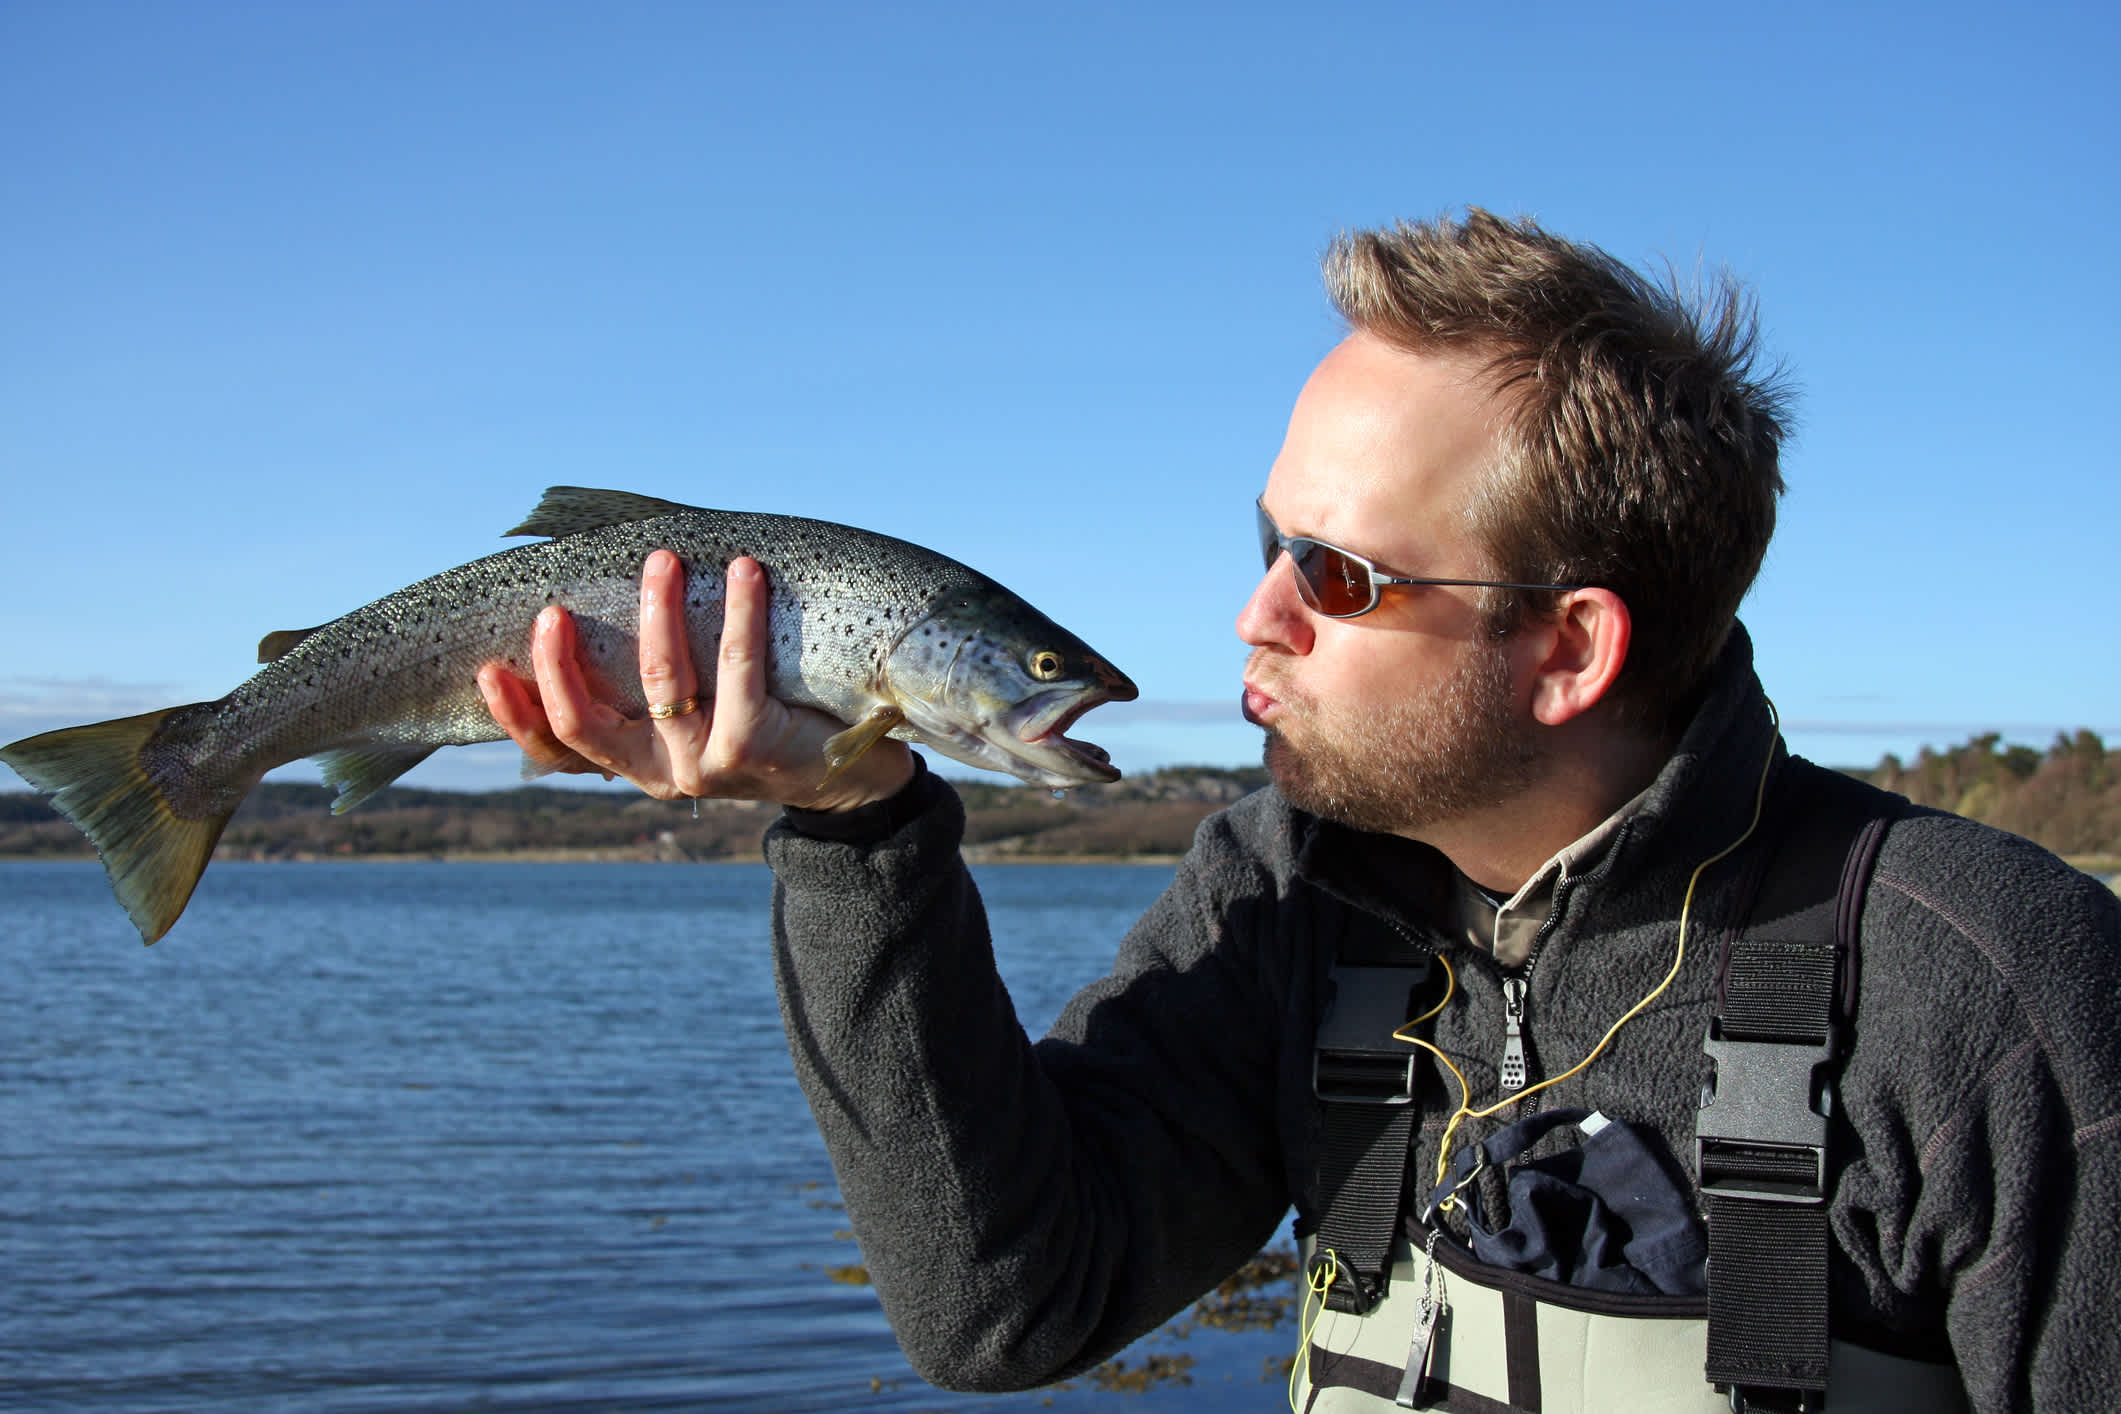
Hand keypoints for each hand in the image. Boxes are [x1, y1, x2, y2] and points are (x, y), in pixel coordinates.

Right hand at [478, 550, 915, 811]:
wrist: (850, 777)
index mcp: (637, 764)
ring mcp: (704, 766)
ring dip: (657, 614)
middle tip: (554, 609)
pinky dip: (739, 613)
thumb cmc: (769, 722)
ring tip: (662, 561)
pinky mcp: (751, 749)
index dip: (516, 716)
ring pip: (660, 684)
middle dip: (559, 666)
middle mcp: (661, 772)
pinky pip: (737, 669)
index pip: (558, 750)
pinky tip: (743, 571)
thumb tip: (618, 588)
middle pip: (586, 724)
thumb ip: (659, 675)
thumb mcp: (703, 707)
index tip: (486, 668)